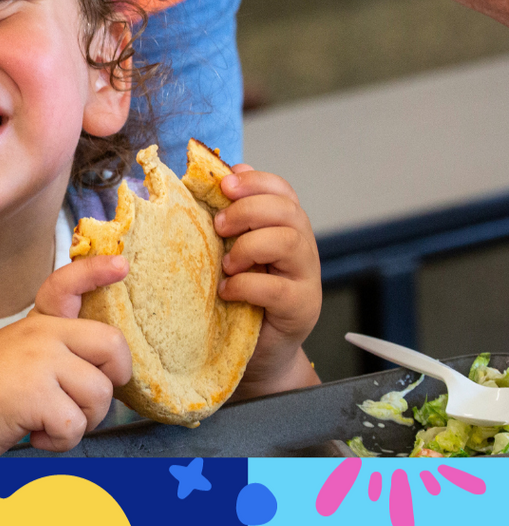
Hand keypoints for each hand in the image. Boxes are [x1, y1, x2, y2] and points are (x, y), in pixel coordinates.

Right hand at [0, 258, 132, 455]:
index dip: (97, 272)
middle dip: (113, 381)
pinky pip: (76, 425)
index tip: (121, 265)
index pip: (68, 285)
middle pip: (112, 345)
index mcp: (35, 325)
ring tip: (47, 423)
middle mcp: (39, 334)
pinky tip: (33, 434)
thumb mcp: (14, 359)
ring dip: (81, 422)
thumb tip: (103, 370)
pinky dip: (59, 442)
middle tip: (87, 401)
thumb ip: (52, 352)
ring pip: (100, 394)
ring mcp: (37, 360)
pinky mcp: (33, 392)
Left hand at [214, 164, 321, 397]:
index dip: (256, 182)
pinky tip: (228, 291)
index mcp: (285, 227)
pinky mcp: (300, 308)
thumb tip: (222, 174)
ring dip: (250, 246)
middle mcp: (302, 248)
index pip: (282, 191)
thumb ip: (232, 219)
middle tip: (220, 226)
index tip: (225, 185)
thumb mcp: (232, 252)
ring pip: (289, 241)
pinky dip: (247, 285)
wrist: (259, 351)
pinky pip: (277, 288)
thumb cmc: (242, 296)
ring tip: (227, 264)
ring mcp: (305, 278)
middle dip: (249, 210)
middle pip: (287, 211)